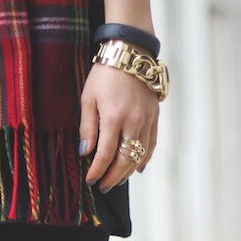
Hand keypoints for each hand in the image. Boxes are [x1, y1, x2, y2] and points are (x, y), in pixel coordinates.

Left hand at [79, 64, 159, 192]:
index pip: (106, 154)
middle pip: (125, 159)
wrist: (130, 53)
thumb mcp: (88, 98)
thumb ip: (87, 127)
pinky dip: (144, 158)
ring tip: (116, 180)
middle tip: (103, 186)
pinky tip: (137, 168)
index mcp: (114, 117)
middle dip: (113, 176)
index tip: (90, 180)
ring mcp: (147, 119)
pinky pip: (152, 143)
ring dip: (128, 171)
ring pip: (140, 154)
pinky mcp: (155, 116)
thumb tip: (85, 153)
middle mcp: (134, 120)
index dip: (97, 171)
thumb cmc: (104, 74)